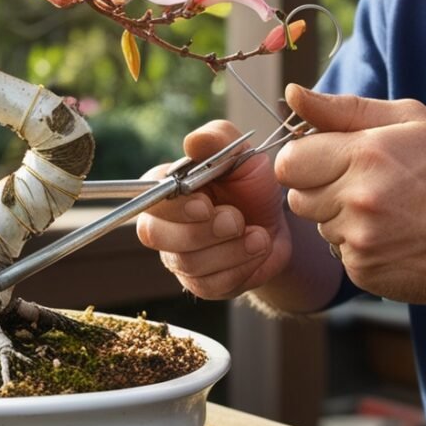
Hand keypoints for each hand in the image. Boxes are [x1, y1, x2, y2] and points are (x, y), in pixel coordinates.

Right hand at [135, 120, 292, 298]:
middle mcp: (163, 224)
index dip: (173, 206)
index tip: (205, 205)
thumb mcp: (242, 155)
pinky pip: (209, 284)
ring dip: (230, 249)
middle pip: (155, 235)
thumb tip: (192, 142)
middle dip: (200, 231)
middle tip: (237, 220)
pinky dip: (239, 268)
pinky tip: (256, 250)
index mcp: (166, 188)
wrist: (276, 223)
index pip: (149, 198)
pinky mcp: (200, 283)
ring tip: (259, 235)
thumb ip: (218, 140)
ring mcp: (178, 257)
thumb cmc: (250, 185)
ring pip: (187, 262)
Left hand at [277, 84, 425, 305]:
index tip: (328, 160)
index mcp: (364, 155)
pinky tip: (392, 236)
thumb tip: (292, 94)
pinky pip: (339, 254)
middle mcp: (358, 199)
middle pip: (297, 197)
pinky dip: (358, 246)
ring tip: (385, 211)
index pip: (289, 162)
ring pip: (319, 226)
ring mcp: (361, 240)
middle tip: (362, 186)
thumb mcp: (408, 121)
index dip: (304, 160)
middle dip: (320, 189)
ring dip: (340, 218)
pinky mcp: (365, 271)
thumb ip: (343, 109)